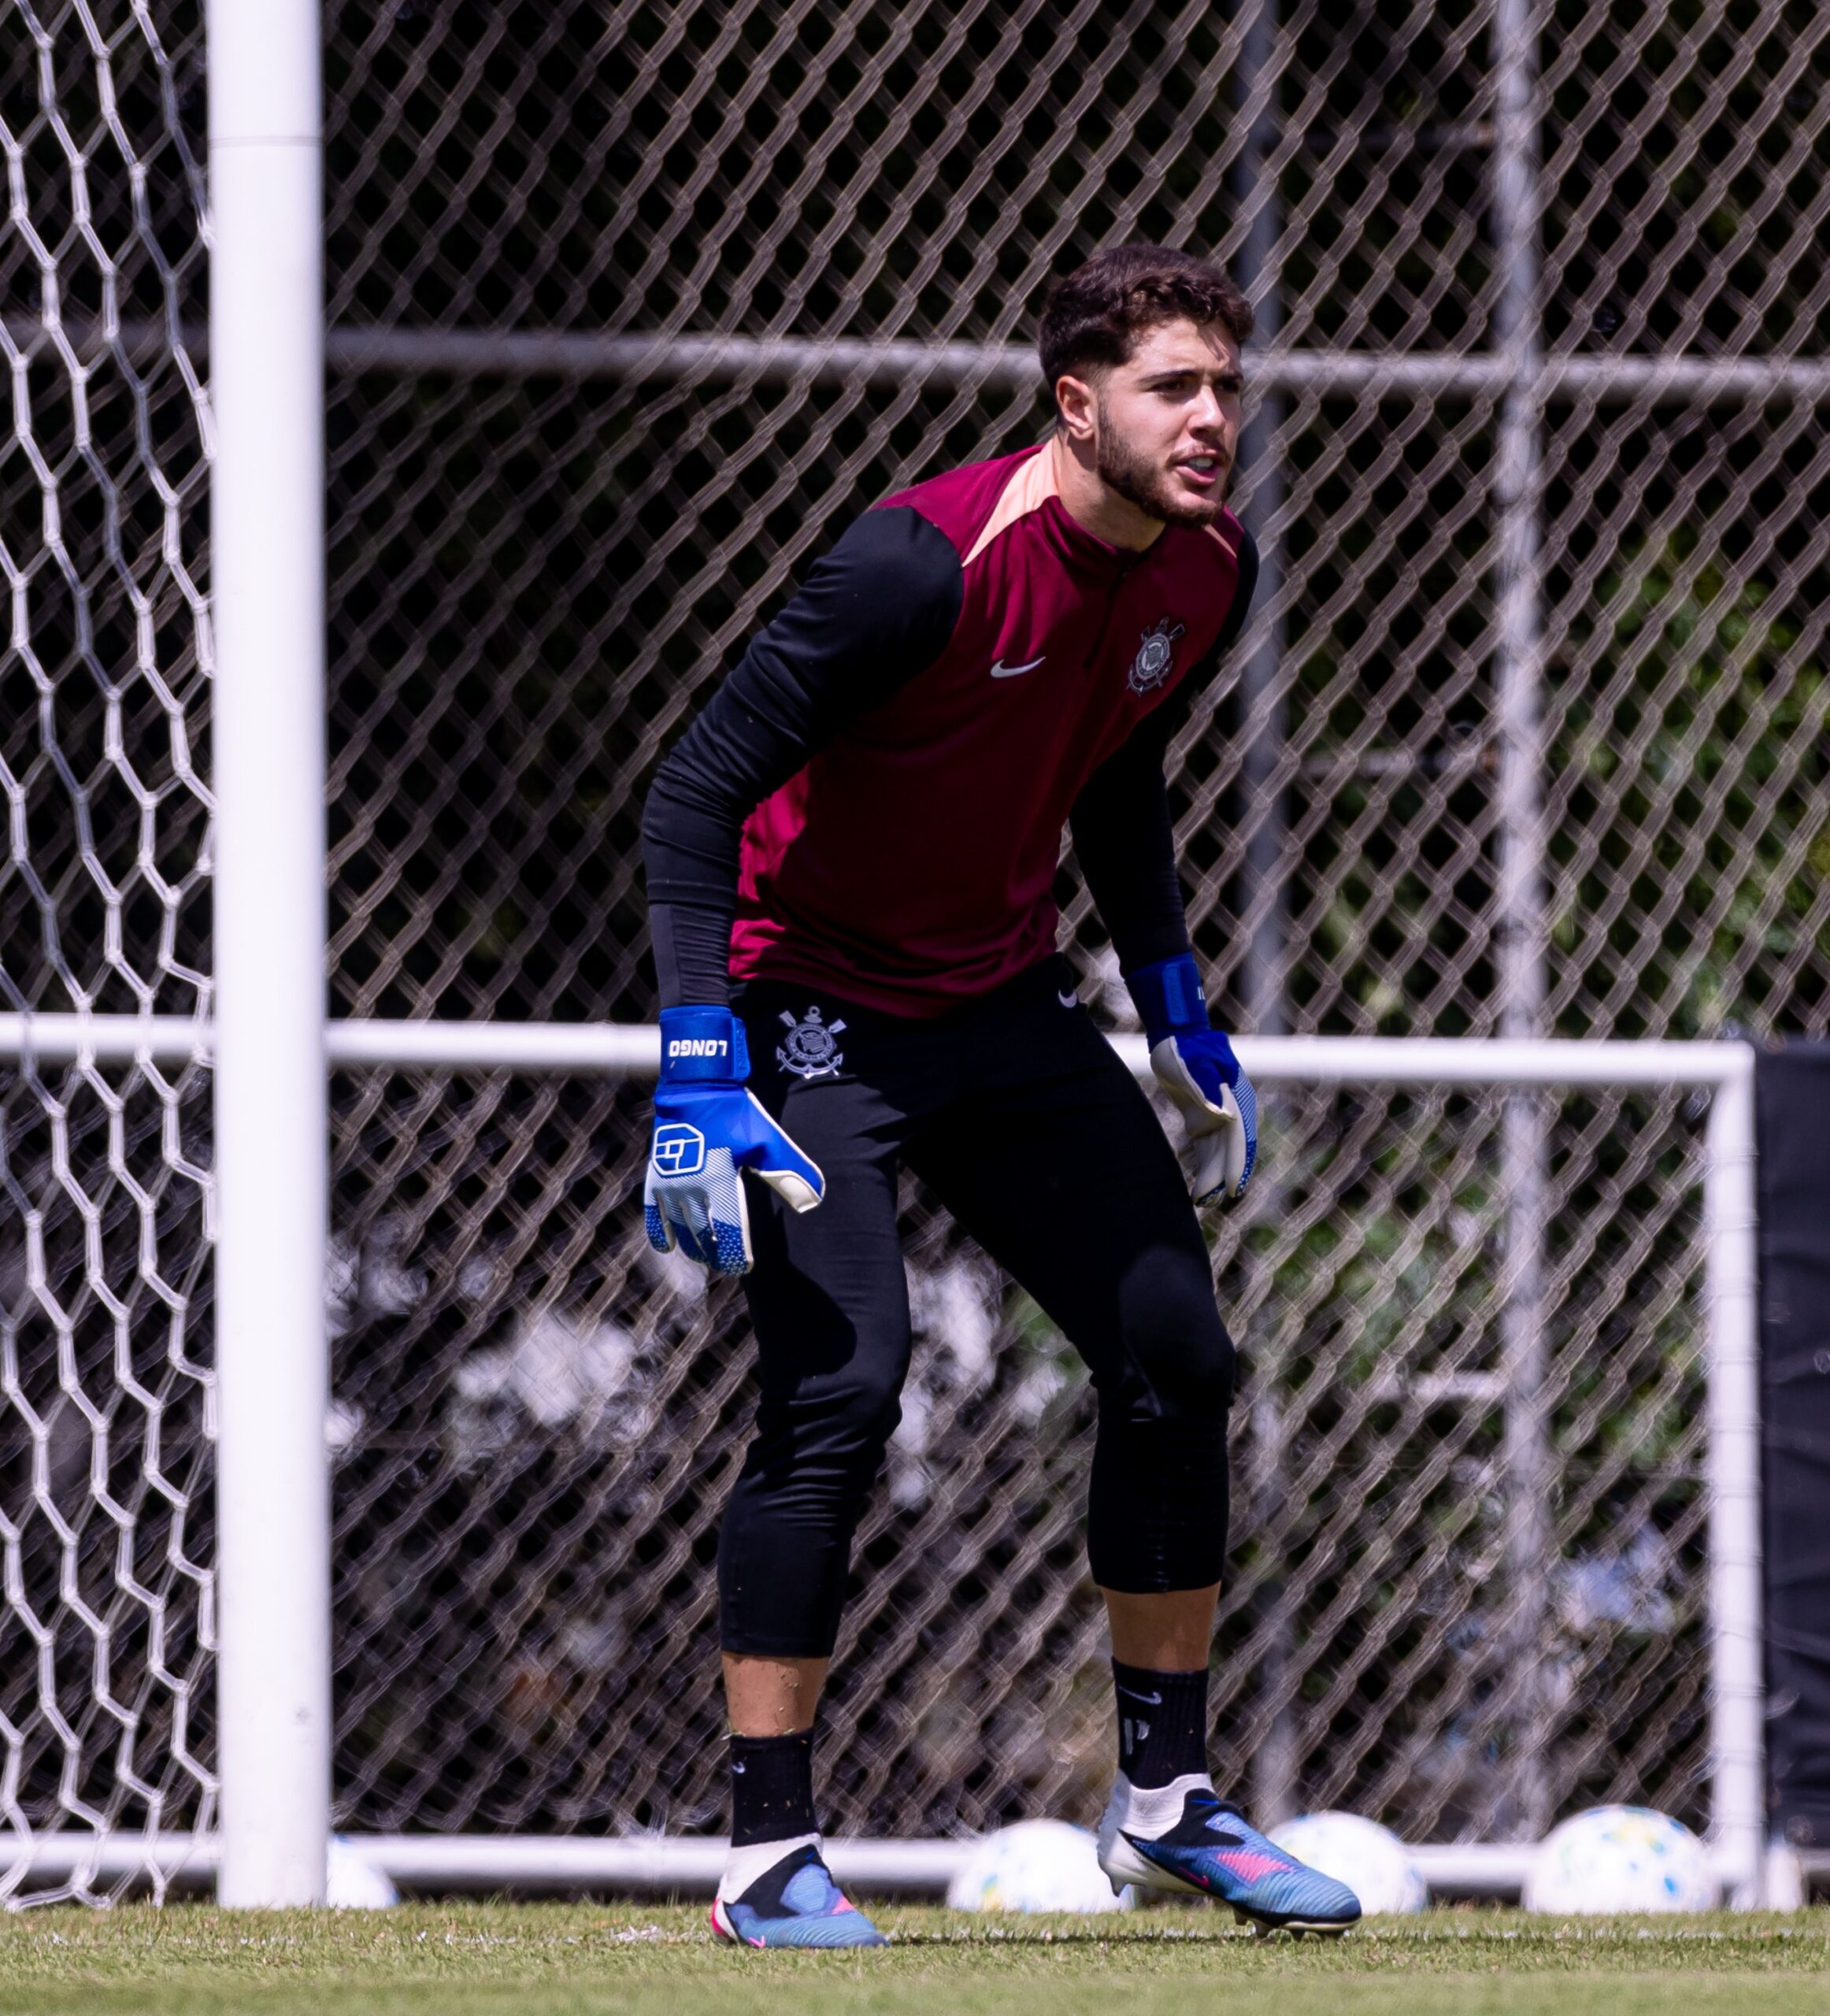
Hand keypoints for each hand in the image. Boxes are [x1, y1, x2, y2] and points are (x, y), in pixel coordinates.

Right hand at [643, 1006, 823, 1274]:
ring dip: (693, 1246)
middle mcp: (692, 1187)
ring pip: (680, 1228)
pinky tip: (668, 1246)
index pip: (729, 1233)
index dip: (737, 1255)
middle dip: (716, 1254)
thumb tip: (812, 1203)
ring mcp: (670, 1183)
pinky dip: (659, 1232)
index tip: (746, 1266)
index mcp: (721, 1182)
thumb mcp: (768, 1142)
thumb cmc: (737, 1113)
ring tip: (705, 1255)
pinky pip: (653, 1213)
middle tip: (728, 1263)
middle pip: (703, 1236)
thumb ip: (789, 1174)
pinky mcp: (656, 1175)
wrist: (697, 1086)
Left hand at [1125, 953, 1257, 1208]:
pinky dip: (1206, 1170)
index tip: (1233, 1188)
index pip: (1239, 1138)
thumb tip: (1223, 1116)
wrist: (1178, 1037)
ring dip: (1213, 1179)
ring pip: (1220, 1156)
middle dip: (1223, 1178)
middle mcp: (1233, 1112)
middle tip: (1210, 1202)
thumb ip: (1206, 1087)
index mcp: (1236, 1099)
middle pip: (1231, 1152)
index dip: (1237, 1165)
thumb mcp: (1193, 1064)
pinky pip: (1208, 1152)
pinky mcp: (1204, 1122)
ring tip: (1203, 1203)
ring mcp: (1219, 1119)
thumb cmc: (1186, 1048)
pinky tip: (1199, 1190)